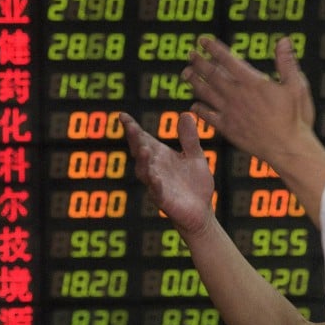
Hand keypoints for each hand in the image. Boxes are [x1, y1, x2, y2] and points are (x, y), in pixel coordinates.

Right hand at [120, 112, 215, 235]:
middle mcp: (154, 168)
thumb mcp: (195, 156)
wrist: (201, 210)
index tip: (122, 116)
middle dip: (135, 140)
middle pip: (140, 152)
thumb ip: (189, 138)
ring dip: (143, 161)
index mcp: (159, 155)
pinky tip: (154, 176)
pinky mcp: (163, 200)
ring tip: (143, 148)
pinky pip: (156, 191)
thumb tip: (185, 114)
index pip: (143, 139)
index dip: (132, 128)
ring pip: (144, 172)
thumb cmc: (195, 183)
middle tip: (132, 128)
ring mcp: (156, 184)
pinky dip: (154, 184)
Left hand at [181, 36, 314, 167]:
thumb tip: (284, 41)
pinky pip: (208, 116)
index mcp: (253, 82)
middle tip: (190, 54)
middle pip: (212, 74)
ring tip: (186, 74)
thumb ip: (287, 62)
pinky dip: (199, 110)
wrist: (288, 149)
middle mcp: (237, 95)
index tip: (204, 41)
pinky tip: (193, 105)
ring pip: (206, 93)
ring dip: (194, 82)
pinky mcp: (228, 128)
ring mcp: (230, 112)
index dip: (213, 48)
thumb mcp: (297, 86)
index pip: (228, 60)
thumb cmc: (295, 119)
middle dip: (199, 62)